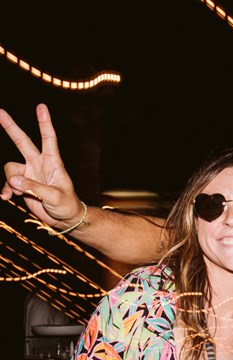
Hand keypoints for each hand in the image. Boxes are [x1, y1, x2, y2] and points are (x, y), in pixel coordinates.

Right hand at [0, 104, 83, 228]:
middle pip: (22, 142)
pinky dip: (6, 189)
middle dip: (10, 127)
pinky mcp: (22, 184)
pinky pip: (7, 182)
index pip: (48, 139)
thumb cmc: (66, 205)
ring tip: (19, 193)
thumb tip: (13, 181)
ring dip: (11, 181)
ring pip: (10, 168)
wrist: (63, 218)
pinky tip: (6, 197)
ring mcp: (29, 173)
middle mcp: (39, 164)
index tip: (41, 107)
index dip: (44, 123)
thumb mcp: (54, 196)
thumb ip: (34, 188)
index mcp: (53, 162)